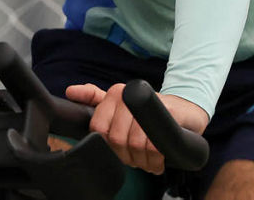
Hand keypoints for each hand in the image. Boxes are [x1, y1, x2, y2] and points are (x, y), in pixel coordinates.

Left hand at [65, 83, 207, 174]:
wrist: (183, 111)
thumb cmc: (147, 110)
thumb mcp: (119, 103)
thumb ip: (94, 98)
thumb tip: (70, 91)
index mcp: (114, 94)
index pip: (98, 127)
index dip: (108, 145)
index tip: (119, 150)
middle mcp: (128, 95)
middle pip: (117, 139)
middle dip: (127, 156)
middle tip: (136, 158)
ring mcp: (148, 104)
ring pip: (135, 143)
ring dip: (142, 160)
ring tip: (147, 160)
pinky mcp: (168, 114)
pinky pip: (154, 145)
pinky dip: (155, 160)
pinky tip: (157, 161)